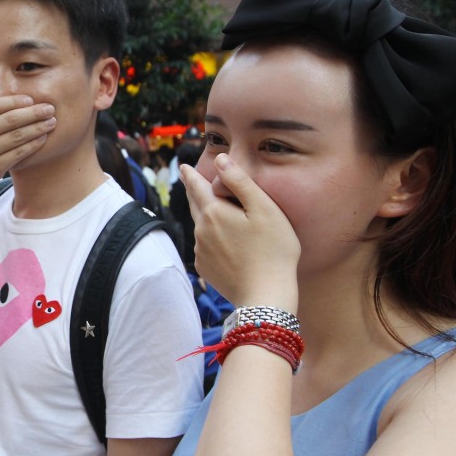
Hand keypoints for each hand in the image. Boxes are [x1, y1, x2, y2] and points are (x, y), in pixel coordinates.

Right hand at [0, 86, 55, 194]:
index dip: (15, 101)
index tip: (31, 99)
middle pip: (9, 120)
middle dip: (33, 113)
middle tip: (49, 108)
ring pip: (17, 136)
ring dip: (37, 127)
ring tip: (51, 122)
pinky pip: (18, 153)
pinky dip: (33, 144)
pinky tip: (42, 138)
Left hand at [182, 154, 299, 310]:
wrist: (265, 296)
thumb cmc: (273, 250)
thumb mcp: (264, 209)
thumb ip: (240, 182)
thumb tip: (220, 160)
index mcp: (214, 212)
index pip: (198, 187)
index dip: (191, 175)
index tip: (183, 167)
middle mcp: (201, 231)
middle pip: (195, 205)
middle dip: (192, 191)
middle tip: (188, 180)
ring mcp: (201, 251)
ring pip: (200, 227)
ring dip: (203, 216)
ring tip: (208, 208)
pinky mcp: (206, 268)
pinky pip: (204, 247)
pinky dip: (209, 238)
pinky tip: (220, 241)